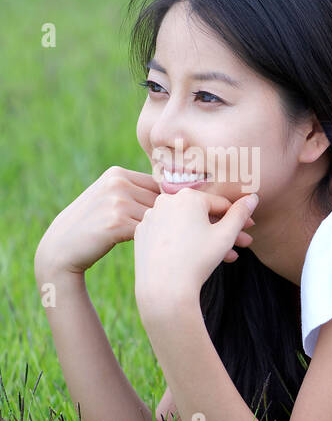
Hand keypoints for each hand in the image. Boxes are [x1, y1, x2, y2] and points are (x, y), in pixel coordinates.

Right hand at [34, 166, 162, 279]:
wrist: (62, 246)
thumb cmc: (94, 224)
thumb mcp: (111, 198)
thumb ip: (137, 191)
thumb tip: (180, 193)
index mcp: (118, 173)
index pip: (161, 185)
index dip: (168, 204)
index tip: (167, 220)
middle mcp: (118, 183)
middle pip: (162, 200)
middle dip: (165, 219)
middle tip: (160, 235)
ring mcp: (117, 201)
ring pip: (158, 217)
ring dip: (157, 231)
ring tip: (149, 241)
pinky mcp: (117, 222)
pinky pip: (148, 231)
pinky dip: (149, 241)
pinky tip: (142, 248)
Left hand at [134, 188, 256, 319]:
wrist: (164, 287)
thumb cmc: (198, 259)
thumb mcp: (226, 235)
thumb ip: (240, 214)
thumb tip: (253, 197)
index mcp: (188, 196)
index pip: (221, 204)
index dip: (239, 217)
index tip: (249, 229)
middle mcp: (166, 200)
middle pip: (203, 214)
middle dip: (224, 230)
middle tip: (242, 245)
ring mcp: (151, 216)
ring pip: (186, 224)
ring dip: (207, 237)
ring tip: (225, 256)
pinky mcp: (142, 232)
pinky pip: (169, 232)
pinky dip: (184, 241)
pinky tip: (197, 256)